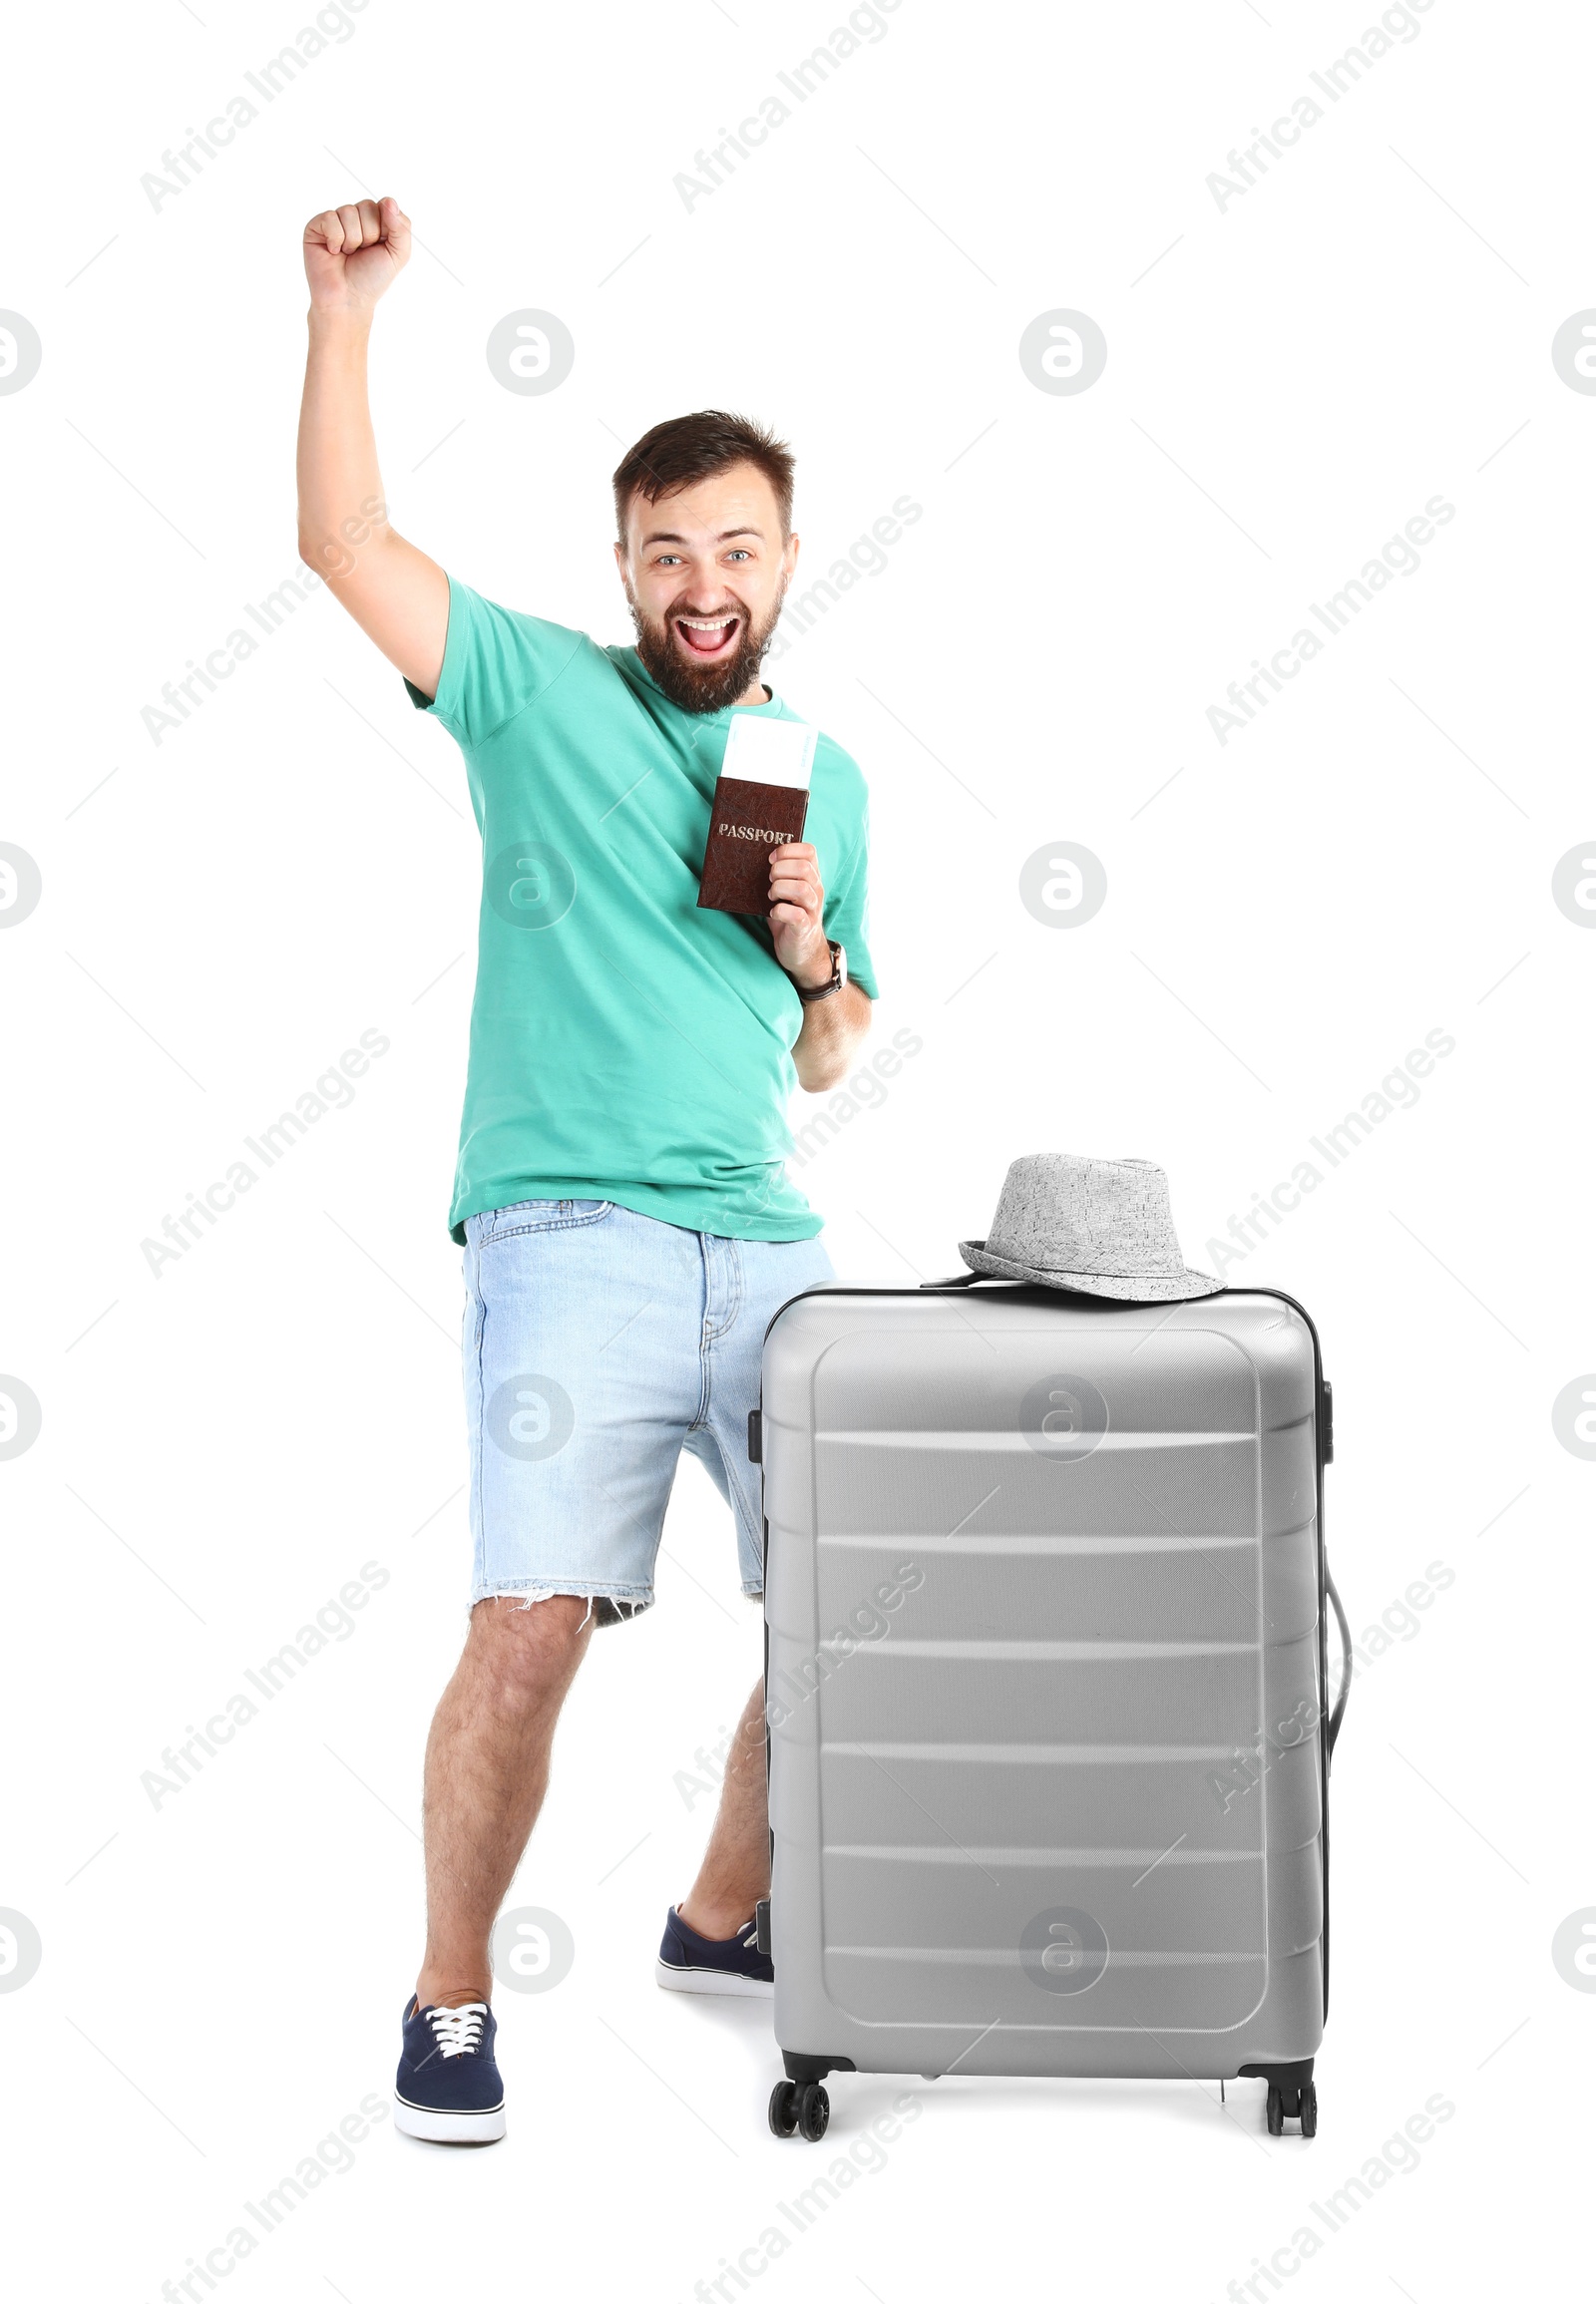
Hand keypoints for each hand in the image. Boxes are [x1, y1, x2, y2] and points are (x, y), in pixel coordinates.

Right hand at [304, 195, 410, 313]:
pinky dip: (335, 239)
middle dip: (369, 234)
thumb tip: (388, 200)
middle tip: (362, 253)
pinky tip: (333, 251)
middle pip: (367, 206)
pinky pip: (330, 218)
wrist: (348, 299)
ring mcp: (335, 221)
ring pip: (348, 212)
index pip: (384, 204)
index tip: (380, 247)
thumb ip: (402, 227)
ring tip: (348, 254)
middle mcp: (355, 218)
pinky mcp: (316, 226)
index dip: (385, 227)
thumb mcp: (398, 254)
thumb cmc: (372, 279)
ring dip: (352, 240)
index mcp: (375, 221)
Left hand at [768, 842, 830, 986]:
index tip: (771, 859)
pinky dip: (779, 911)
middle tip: (769, 880)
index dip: (788, 849)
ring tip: (771, 896)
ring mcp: (812, 909)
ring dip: (779, 889)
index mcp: (812, 877)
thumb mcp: (787, 892)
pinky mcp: (805, 927)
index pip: (809, 851)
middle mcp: (816, 890)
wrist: (801, 951)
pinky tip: (773, 913)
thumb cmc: (789, 917)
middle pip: (804, 867)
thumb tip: (753, 857)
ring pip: (802, 888)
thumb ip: (780, 875)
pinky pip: (795, 914)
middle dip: (780, 870)